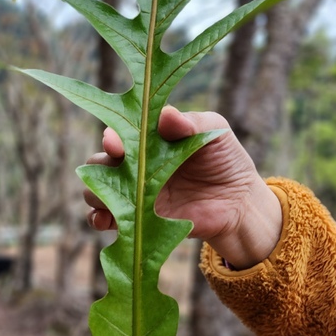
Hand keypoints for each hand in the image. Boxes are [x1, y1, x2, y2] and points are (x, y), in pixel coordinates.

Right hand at [83, 106, 281, 268]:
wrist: (239, 203)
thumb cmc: (225, 161)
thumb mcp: (213, 132)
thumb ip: (191, 122)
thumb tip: (166, 115)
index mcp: (148, 142)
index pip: (119, 135)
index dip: (112, 138)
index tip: (115, 142)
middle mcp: (135, 167)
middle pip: (99, 164)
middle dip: (99, 165)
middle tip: (115, 169)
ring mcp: (134, 195)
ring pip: (97, 191)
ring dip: (96, 193)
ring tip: (109, 197)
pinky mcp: (138, 221)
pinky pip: (107, 221)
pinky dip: (98, 219)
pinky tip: (105, 219)